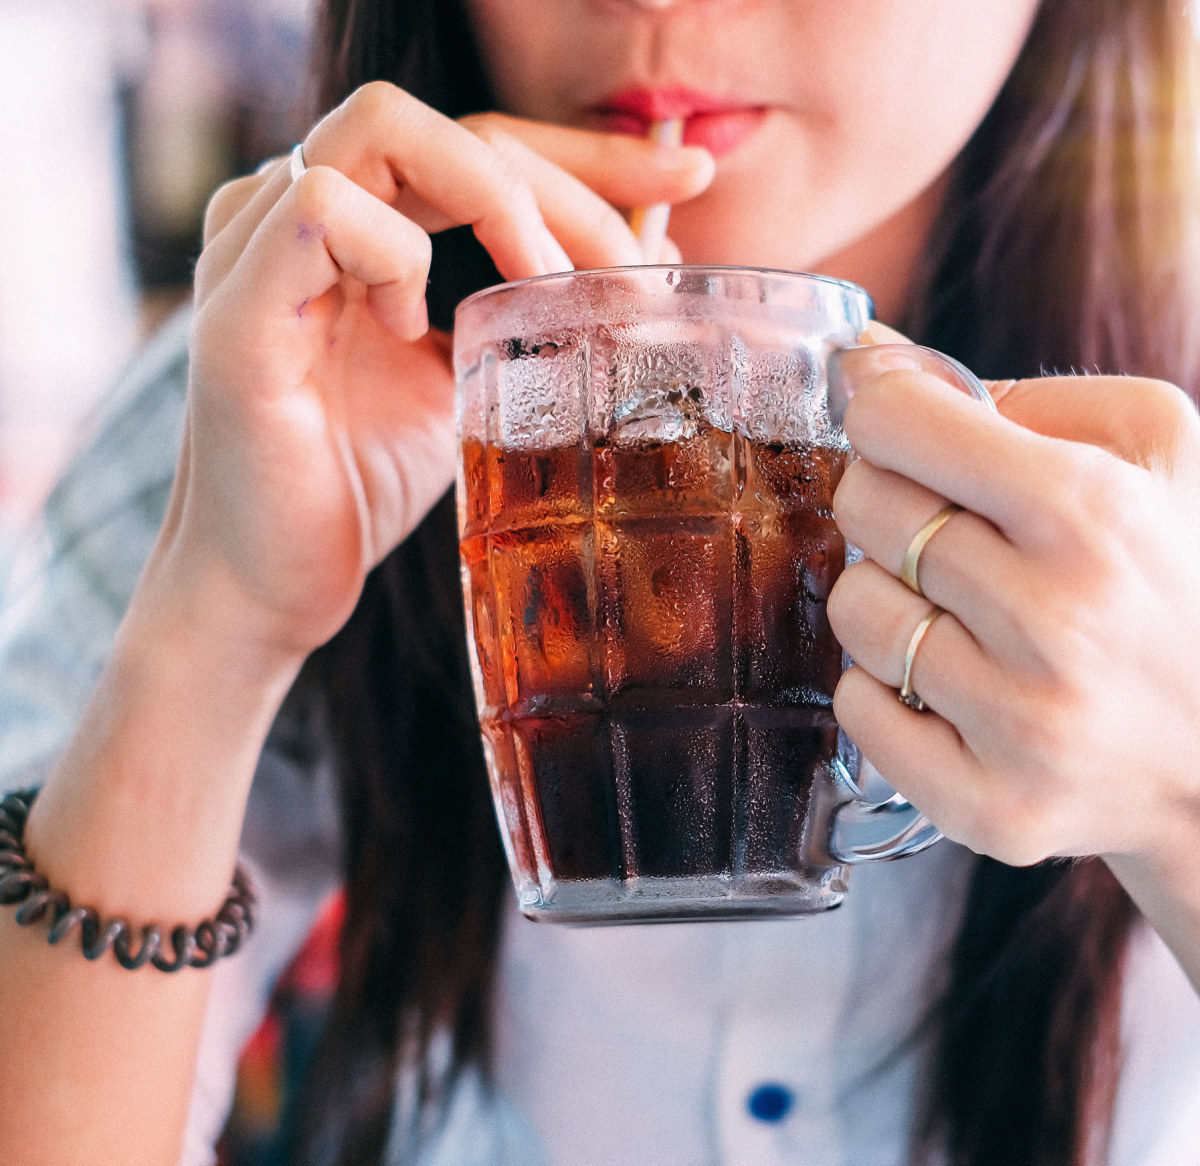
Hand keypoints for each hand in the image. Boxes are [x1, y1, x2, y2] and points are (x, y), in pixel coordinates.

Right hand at [153, 83, 713, 663]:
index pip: (481, 143)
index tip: (686, 175)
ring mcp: (258, 253)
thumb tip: (643, 255)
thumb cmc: (360, 486)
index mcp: (358, 228)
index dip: (587, 154)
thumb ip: (532, 313)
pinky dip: (394, 257)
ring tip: (538, 289)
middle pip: (449, 122)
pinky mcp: (237, 316)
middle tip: (634, 266)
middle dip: (569, 176)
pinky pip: (320, 211)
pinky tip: (410, 327)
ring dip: (493, 199)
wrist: (273, 588)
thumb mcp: (472, 386)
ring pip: (381, 131)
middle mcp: (300, 217)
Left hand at [827, 347, 1199, 873]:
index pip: (893, 422)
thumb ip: (1015, 395)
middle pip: (863, 509)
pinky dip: (885, 688)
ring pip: (854, 611)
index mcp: (1090, 512)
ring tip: (960, 612)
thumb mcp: (1153, 450)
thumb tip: (871, 359)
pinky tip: (951, 683)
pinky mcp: (990, 806)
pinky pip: (857, 710)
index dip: (885, 414)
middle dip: (888, 502)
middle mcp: (1052, 621)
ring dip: (889, 598)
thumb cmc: (1181, 578)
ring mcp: (1018, 725)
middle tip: (945, 529)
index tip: (902, 428)